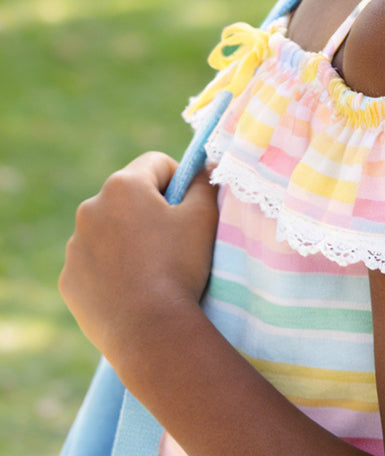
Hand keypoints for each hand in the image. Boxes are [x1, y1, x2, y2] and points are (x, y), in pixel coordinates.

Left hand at [59, 152, 219, 367]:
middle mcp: (90, 208)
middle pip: (129, 196)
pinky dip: (110, 267)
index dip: (178, 181)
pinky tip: (131, 287)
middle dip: (149, 209)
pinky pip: (93, 261)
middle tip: (172, 239)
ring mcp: (75, 246)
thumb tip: (203, 168)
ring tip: (151, 267)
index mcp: (123, 186)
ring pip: (108, 229)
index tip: (187, 208)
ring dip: (127, 237)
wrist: (150, 332)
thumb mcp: (204, 215)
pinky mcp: (68, 279)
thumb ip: (204, 182)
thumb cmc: (179, 265)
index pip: (156, 164)